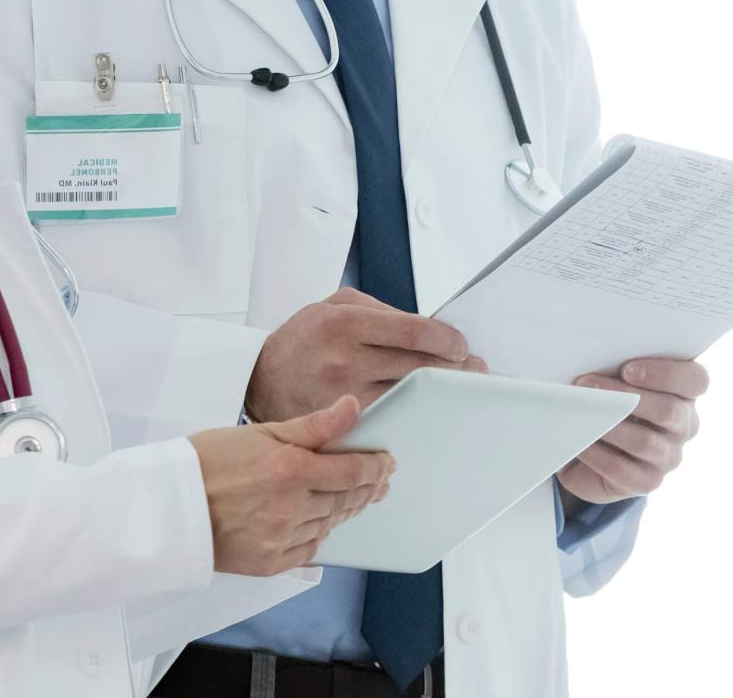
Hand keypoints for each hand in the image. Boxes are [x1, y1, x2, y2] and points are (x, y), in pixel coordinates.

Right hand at [188, 394, 393, 575]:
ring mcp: (281, 539)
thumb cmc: (207, 461)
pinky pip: (310, 548)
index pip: (353, 471)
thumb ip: (314, 425)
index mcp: (291, 470)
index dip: (376, 467)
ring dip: (348, 510)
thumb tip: (353, 407)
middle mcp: (291, 507)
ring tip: (359, 498)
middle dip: (368, 488)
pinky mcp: (269, 563)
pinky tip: (326, 523)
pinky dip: (321, 533)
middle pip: (347, 499)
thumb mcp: (262, 431)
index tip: (386, 462)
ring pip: (331, 523)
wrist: (166, 507)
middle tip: (381, 480)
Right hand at [245, 286, 487, 423]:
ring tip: (457, 391)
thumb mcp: (336, 305)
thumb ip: (385, 312)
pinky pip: (388, 422)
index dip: (448, 339)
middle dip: (454, 368)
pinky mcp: (339, 427)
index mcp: (345, 323)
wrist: (258, 377)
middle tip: (474, 369)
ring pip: (409, 399)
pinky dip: (412, 417)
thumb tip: (434, 330)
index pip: (415, 331)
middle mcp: (344, 360)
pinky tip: (426, 412)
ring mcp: (341, 398)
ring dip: (440, 396)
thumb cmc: (304, 338)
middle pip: (418, 367)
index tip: (460, 345)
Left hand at [556, 357, 708, 504]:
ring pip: (644, 441)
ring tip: (580, 412)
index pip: (696, 380)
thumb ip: (619, 372)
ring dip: (609, 424)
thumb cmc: (611, 406)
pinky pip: (622, 469)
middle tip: (588, 385)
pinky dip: (598, 454)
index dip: (667, 373)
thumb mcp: (621, 384)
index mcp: (684, 394)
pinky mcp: (647, 482)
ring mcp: (669, 457)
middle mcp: (683, 426)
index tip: (628, 369)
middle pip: (669, 411)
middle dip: (626, 396)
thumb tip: (595, 367)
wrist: (594, 454)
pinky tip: (579, 442)